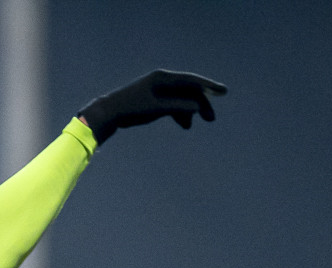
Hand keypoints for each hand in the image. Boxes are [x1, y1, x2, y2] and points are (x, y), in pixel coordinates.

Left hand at [77, 69, 225, 143]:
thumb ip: (178, 107)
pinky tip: (185, 124)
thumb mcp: (156, 108)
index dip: (209, 87)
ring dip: (190, 111)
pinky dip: (180, 113)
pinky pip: (174, 104)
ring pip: (182, 98)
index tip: (223, 91)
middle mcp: (163, 80)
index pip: (191, 81)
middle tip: (211, 118)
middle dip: (200, 104)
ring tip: (192, 125)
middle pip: (189, 90)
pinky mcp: (155, 98)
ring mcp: (159, 89)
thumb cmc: (131, 108)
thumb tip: (197, 106)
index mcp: (163, 78)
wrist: (108, 112)